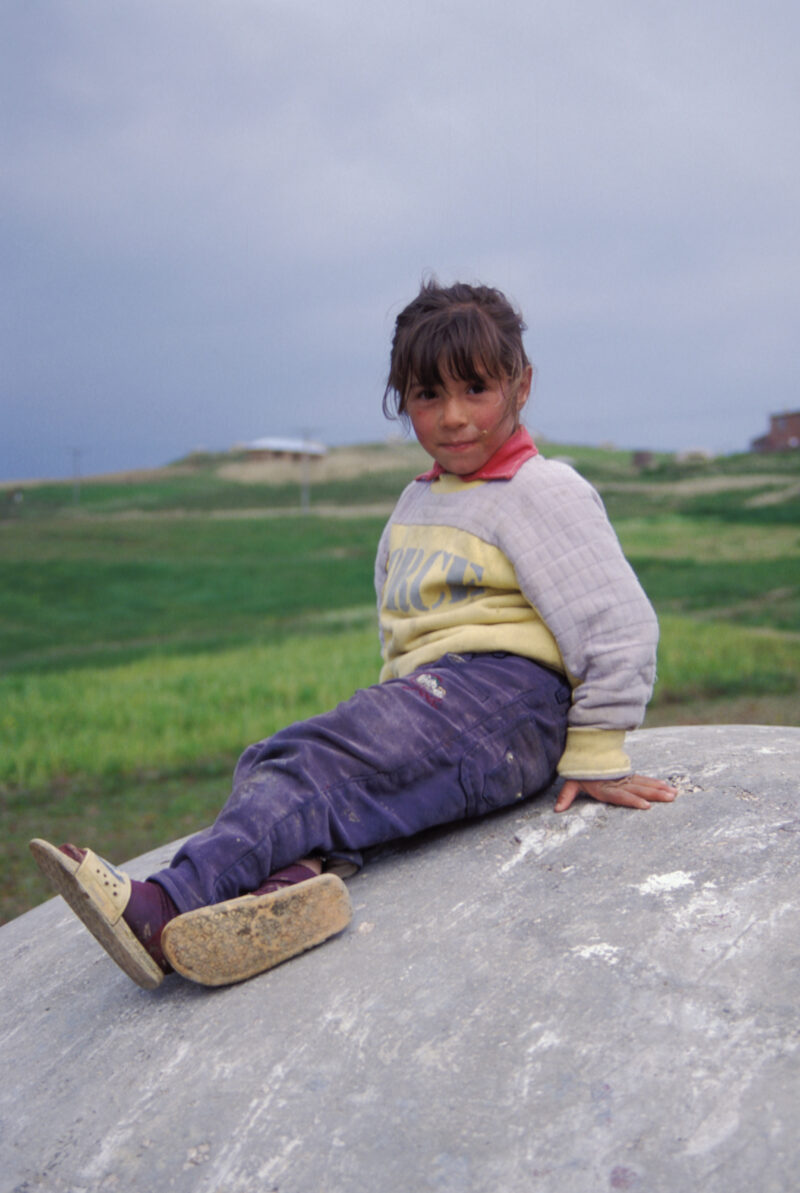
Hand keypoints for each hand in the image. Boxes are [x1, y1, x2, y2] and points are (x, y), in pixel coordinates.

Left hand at [554, 773, 677, 812]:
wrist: (587, 751)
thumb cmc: (580, 771)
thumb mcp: (571, 782)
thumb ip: (566, 796)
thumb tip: (557, 810)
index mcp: (605, 788)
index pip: (621, 796)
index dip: (633, 800)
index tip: (646, 806)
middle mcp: (618, 783)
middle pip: (638, 789)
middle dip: (655, 794)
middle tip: (670, 798)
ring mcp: (625, 779)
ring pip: (645, 784)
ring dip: (660, 789)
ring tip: (674, 794)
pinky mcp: (630, 777)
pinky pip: (645, 780)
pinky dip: (658, 784)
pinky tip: (669, 788)